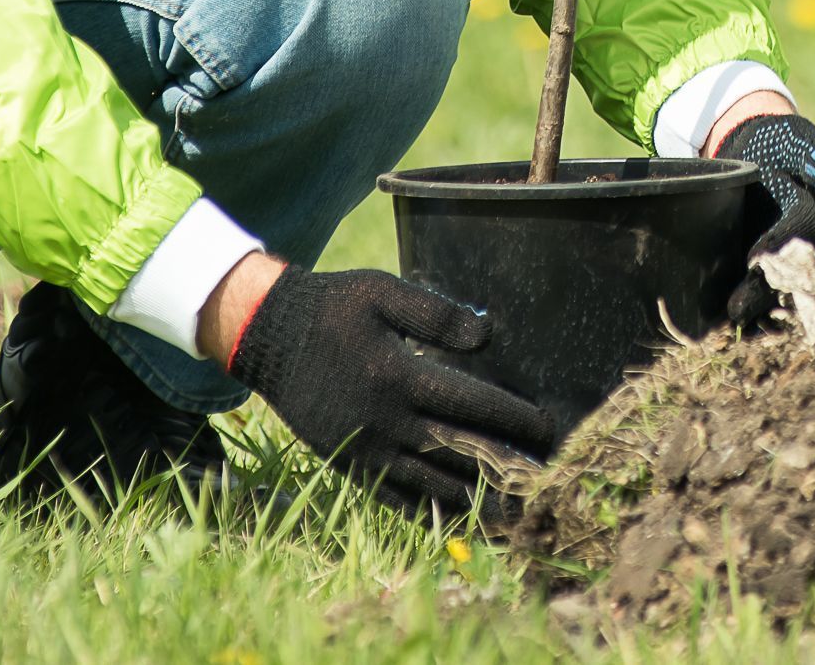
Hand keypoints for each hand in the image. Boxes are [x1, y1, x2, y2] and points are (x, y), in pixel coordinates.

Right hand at [224, 264, 557, 514]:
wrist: (268, 338)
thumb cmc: (332, 309)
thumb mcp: (382, 294)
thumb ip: (435, 314)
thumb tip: (488, 334)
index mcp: (398, 377)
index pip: (471, 403)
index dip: (513, 417)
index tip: (547, 426)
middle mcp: (385, 420)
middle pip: (459, 450)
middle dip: (505, 464)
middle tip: (543, 476)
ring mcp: (366, 447)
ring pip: (430, 483)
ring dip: (475, 496)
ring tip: (513, 507)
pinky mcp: (349, 462)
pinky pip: (394, 497)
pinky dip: (428, 512)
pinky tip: (457, 520)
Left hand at [711, 112, 814, 327]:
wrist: (766, 153)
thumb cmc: (782, 146)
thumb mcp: (799, 143)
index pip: (800, 233)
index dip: (777, 245)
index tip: (752, 259)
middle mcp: (810, 246)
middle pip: (790, 274)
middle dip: (763, 291)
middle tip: (735, 310)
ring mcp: (793, 264)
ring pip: (780, 293)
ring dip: (757, 312)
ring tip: (728, 326)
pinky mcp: (773, 273)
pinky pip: (768, 298)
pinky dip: (753, 316)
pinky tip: (729, 330)